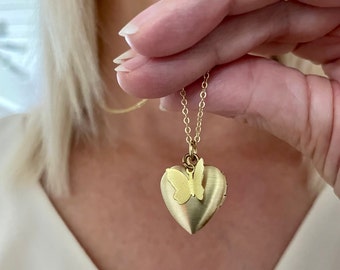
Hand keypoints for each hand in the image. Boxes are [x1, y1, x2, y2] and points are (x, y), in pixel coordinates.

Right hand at [115, 0, 339, 194]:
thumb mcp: (337, 133)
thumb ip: (269, 100)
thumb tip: (198, 90)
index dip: (201, 9)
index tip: (150, 39)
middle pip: (252, 4)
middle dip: (186, 40)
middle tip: (135, 67)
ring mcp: (336, 20)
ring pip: (250, 27)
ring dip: (193, 60)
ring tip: (150, 83)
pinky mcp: (322, 43)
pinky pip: (262, 48)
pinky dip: (220, 71)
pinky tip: (187, 87)